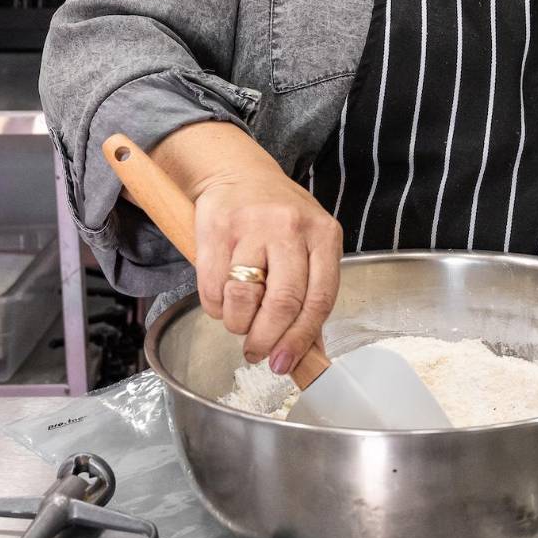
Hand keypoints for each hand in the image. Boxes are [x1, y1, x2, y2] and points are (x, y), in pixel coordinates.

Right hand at [189, 169, 341, 376]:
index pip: (319, 300)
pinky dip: (215, 308)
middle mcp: (291, 228)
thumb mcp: (310, 247)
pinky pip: (212, 288)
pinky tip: (222, 301)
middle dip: (266, 339)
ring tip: (239, 322)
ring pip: (244, 298)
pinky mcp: (216, 229)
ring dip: (238, 324)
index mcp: (324, 235)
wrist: (240, 174)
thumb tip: (309, 356)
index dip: (301, 339)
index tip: (284, 363)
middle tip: (256, 353)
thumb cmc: (281, 219)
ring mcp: (253, 226)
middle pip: (283, 303)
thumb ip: (312, 298)